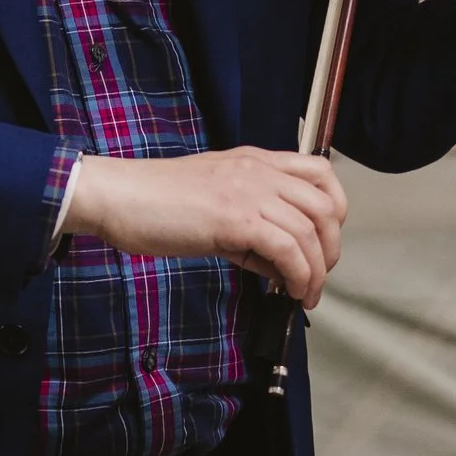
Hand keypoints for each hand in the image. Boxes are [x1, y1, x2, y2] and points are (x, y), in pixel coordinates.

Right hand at [62, 148, 347, 306]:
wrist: (120, 196)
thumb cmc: (155, 201)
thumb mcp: (214, 201)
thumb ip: (249, 222)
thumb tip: (276, 261)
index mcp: (254, 161)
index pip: (319, 172)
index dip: (335, 209)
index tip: (325, 240)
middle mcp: (258, 171)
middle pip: (325, 205)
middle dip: (331, 248)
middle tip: (318, 276)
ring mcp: (248, 192)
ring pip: (311, 230)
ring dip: (316, 271)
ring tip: (305, 294)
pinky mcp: (235, 219)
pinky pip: (287, 249)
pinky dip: (297, 275)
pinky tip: (288, 290)